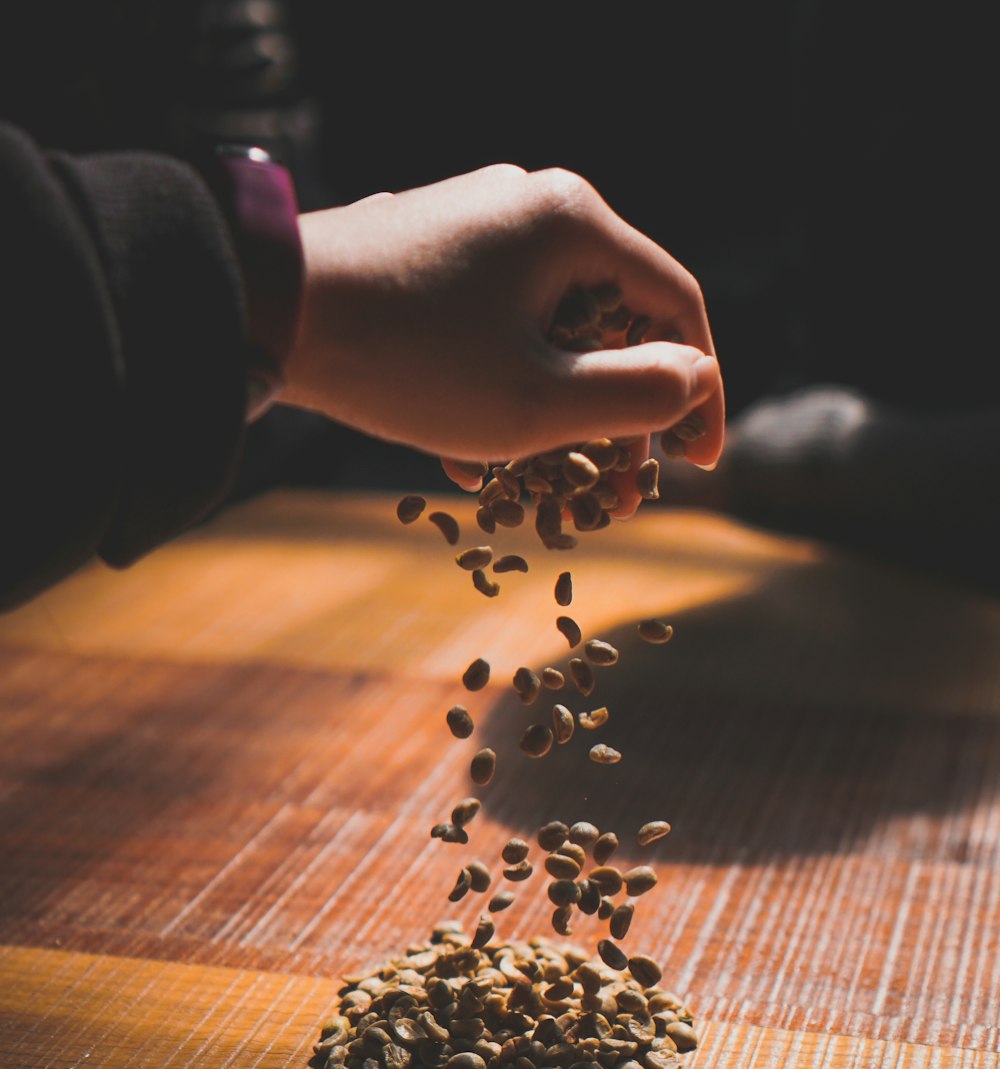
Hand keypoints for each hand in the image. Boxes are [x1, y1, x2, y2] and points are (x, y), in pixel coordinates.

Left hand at [282, 165, 722, 513]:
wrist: (262, 310)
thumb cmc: (407, 360)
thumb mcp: (537, 402)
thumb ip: (635, 396)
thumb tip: (695, 379)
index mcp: (577, 223)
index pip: (678, 306)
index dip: (700, 391)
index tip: (699, 465)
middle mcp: (533, 206)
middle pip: (615, 321)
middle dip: (618, 418)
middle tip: (615, 495)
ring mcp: (478, 224)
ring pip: (551, 331)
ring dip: (556, 414)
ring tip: (542, 489)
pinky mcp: (431, 253)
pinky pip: (496, 324)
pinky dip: (500, 387)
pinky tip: (472, 459)